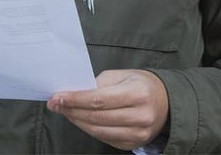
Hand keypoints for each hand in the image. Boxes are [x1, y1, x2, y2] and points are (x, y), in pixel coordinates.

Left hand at [47, 69, 168, 150]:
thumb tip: (74, 93)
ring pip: (98, 131)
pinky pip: (104, 138)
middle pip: (97, 117)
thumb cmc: (140, 84)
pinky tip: (79, 119)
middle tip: (54, 104)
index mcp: (138, 93)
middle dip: (72, 110)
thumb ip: (99, 84)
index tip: (57, 97)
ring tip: (64, 111)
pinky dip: (89, 129)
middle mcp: (140, 116)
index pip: (99, 100)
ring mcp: (138, 134)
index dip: (75, 100)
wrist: (165, 102)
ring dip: (77, 121)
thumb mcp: (122, 75)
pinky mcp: (133, 144)